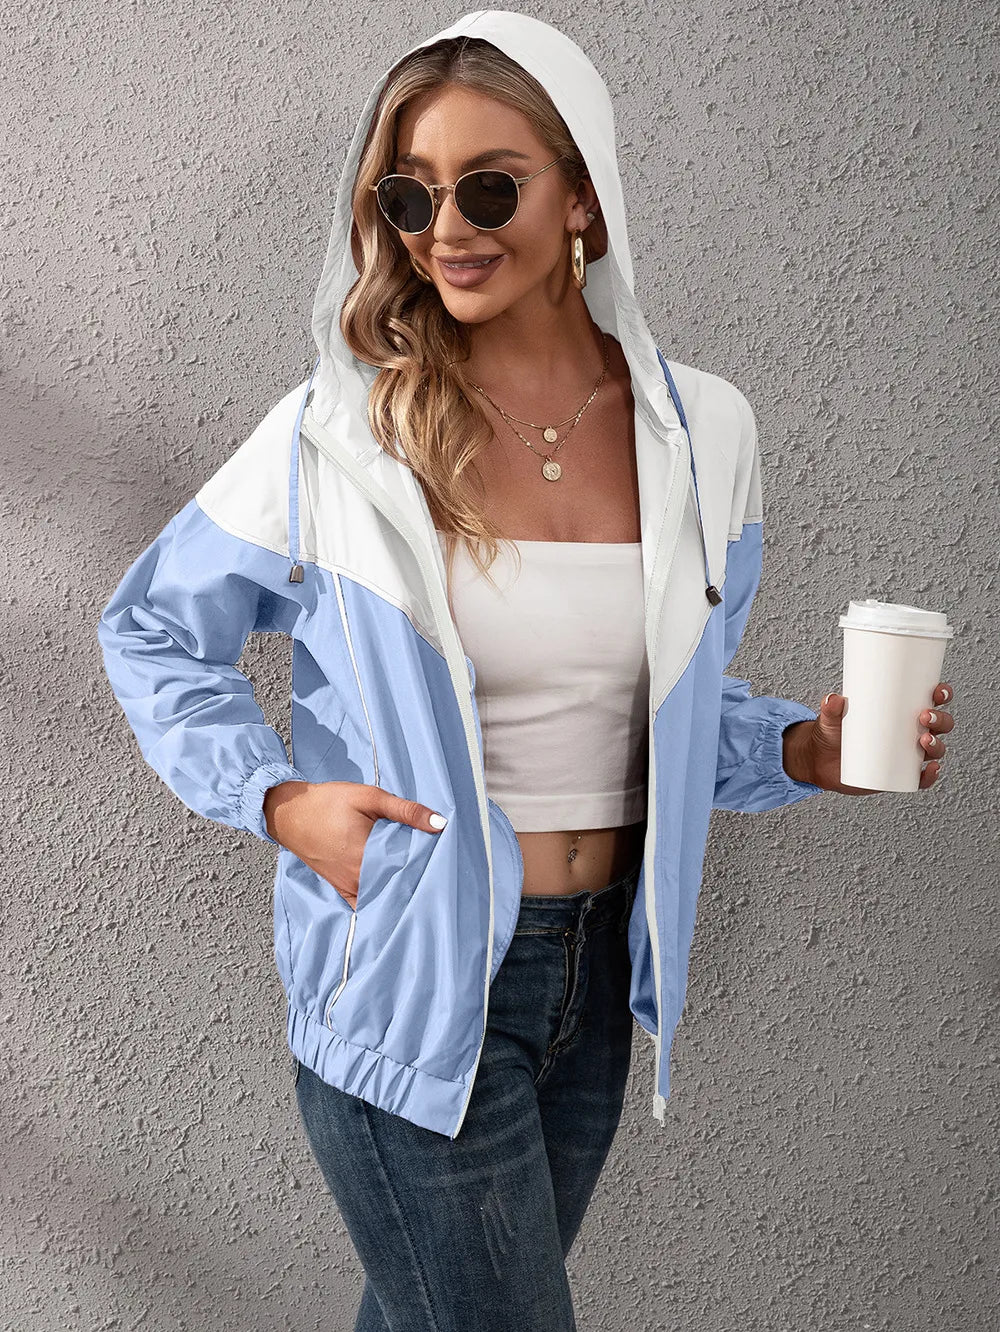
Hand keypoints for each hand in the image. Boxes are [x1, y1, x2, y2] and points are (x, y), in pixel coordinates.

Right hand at [262, 780, 447, 907]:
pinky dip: (381, 901)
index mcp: (368, 855)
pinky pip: (366, 904)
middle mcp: (359, 878)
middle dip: (419, 880)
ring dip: (402, 891)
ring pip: (385, 897)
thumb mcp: (369, 797)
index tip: (446, 862)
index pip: (411, 869)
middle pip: (400, 885)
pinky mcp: (341, 890)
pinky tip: (395, 897)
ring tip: (422, 884)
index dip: (430, 866)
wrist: (289, 813)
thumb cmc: (327, 803)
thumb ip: (406, 811)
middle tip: (440, 875)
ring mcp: (349, 887)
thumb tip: (440, 823)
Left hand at [783, 682, 954, 793]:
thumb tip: (833, 699)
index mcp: (902, 712)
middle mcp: (910, 732)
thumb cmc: (832, 732)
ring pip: (935, 750)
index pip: (931, 700)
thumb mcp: (830, 717)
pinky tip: (930, 769)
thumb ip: (830, 707)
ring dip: (937, 745)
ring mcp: (907, 755)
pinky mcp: (899, 776)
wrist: (821, 761)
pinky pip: (922, 779)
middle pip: (940, 725)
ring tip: (924, 740)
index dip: (942, 695)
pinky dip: (930, 776)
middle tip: (924, 716)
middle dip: (940, 720)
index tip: (938, 692)